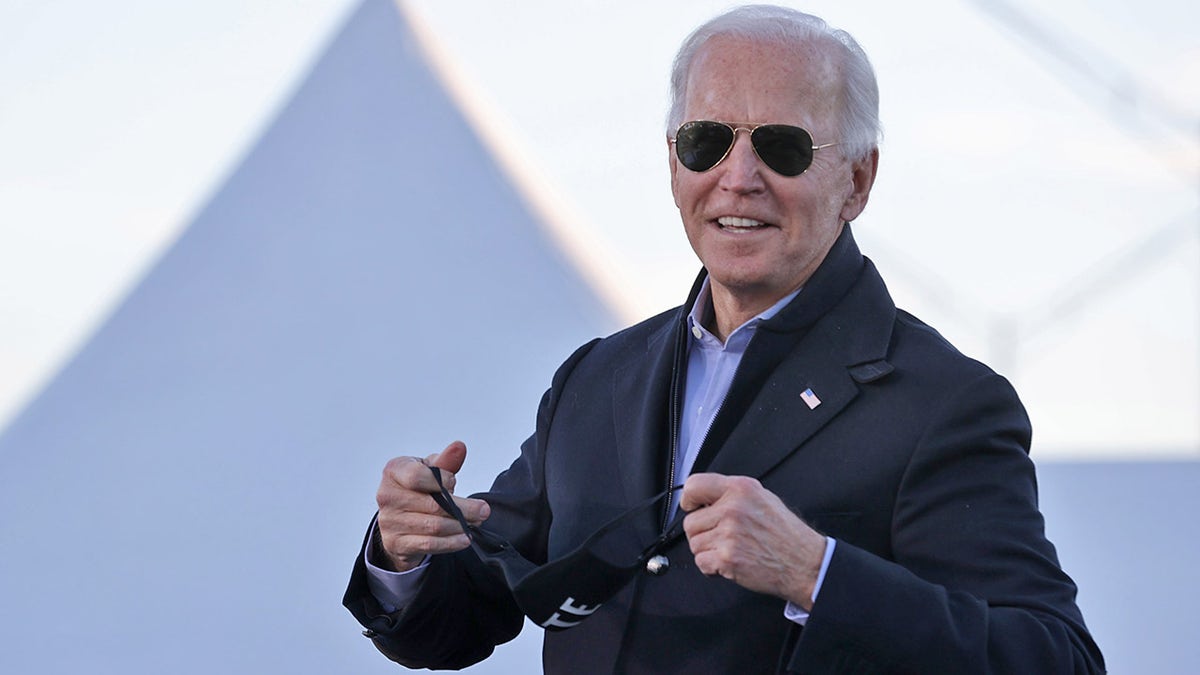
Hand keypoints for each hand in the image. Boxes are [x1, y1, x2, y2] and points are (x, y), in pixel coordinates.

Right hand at [374, 440, 490, 571]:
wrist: (399, 518)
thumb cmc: (417, 488)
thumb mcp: (429, 470)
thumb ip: (445, 461)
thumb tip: (459, 447)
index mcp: (393, 471)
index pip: (416, 476)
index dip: (440, 480)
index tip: (454, 482)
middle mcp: (386, 496)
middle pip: (432, 504)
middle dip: (464, 508)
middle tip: (484, 510)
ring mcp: (390, 521)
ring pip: (434, 526)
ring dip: (460, 526)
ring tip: (476, 522)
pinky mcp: (396, 543)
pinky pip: (429, 544)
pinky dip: (451, 542)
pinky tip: (465, 538)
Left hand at [680, 473, 825, 609]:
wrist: (804, 563)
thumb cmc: (786, 534)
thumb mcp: (763, 498)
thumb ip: (733, 494)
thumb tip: (705, 499)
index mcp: (741, 489)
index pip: (694, 485)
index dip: (689, 500)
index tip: (693, 507)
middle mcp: (733, 509)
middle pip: (690, 521)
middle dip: (702, 533)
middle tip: (720, 537)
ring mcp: (729, 534)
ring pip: (694, 543)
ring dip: (707, 551)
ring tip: (729, 550)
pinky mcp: (728, 558)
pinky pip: (701, 562)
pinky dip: (711, 567)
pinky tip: (728, 563)